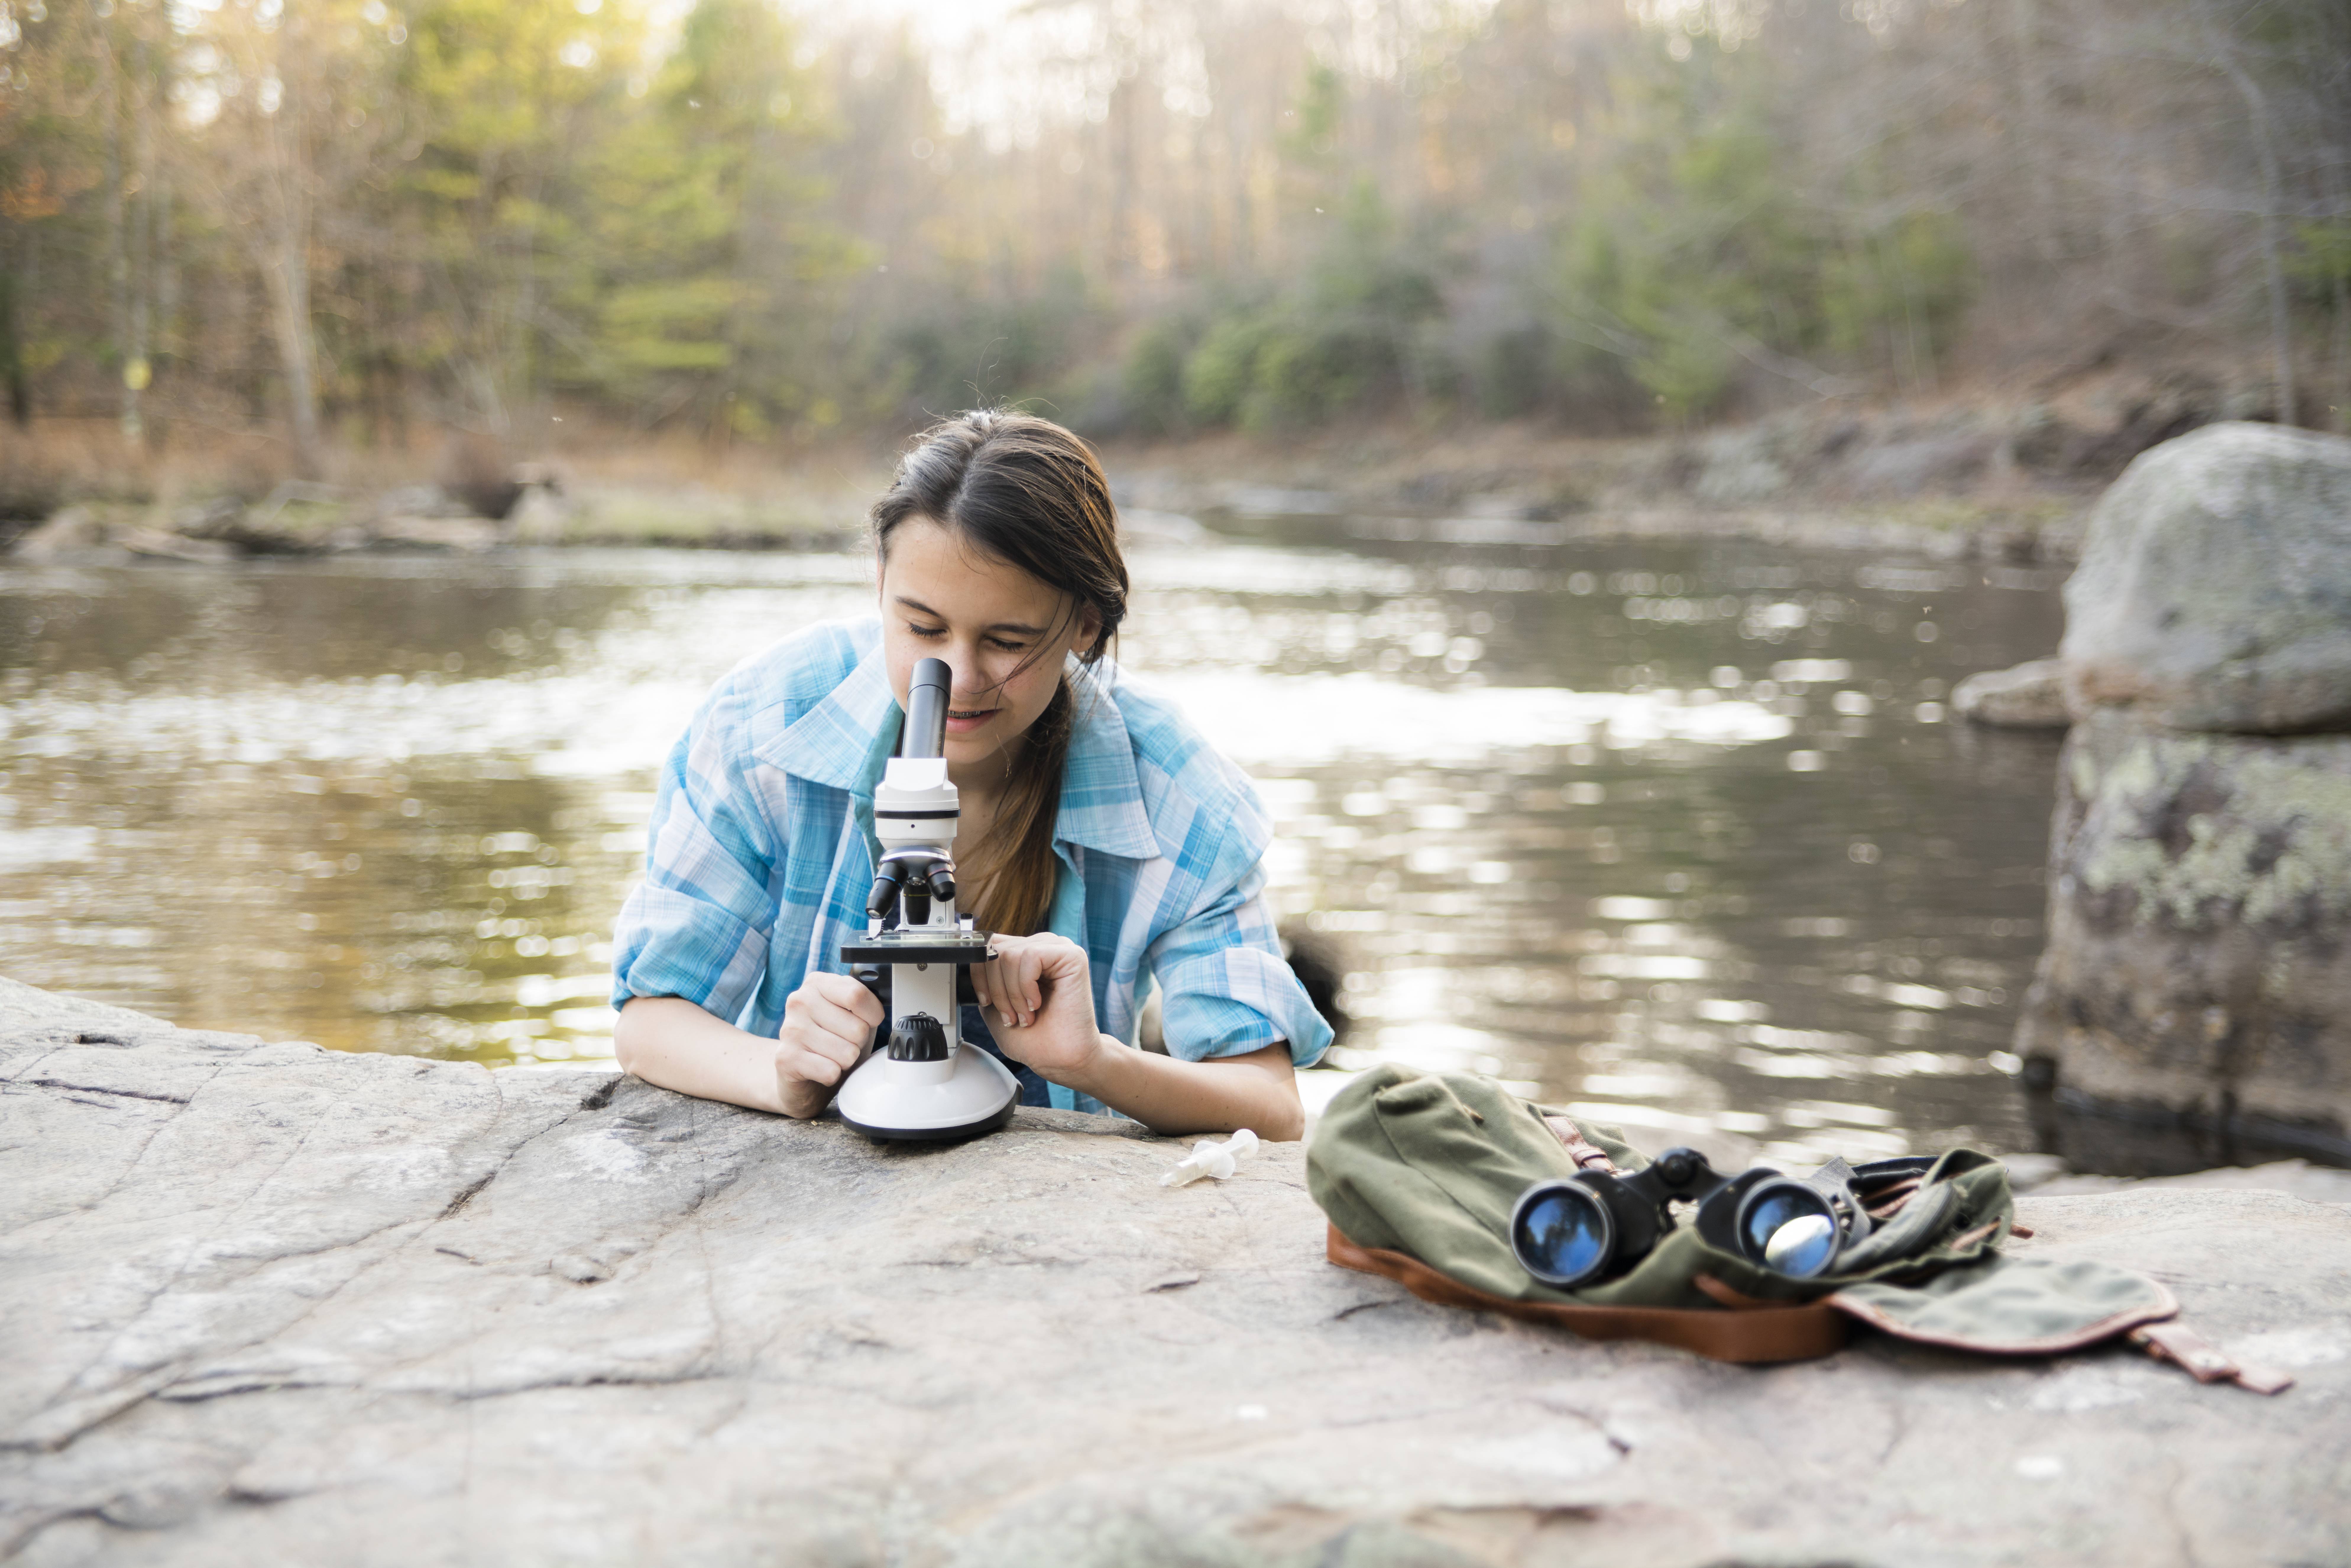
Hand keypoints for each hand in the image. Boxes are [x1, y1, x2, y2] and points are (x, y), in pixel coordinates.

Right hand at [774, 971, 884, 1117]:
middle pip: (858, 1028)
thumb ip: (864, 1001)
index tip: (867, 1021)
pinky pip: (831, 1071)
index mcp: (817, 983)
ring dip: (845, 1061)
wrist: (799, 1071)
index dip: (873, 1015)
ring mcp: (790, 1029)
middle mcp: (799, 1001)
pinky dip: (832, 1076)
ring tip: (831, 1055)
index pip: (858, 995)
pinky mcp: (786, 1058)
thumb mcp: (851, 1014)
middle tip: (841, 1043)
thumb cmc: (831, 1039)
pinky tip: (820, 1068)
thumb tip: (885, 999)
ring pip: (847, 1053)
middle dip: (858, 1043)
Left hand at [972, 932, 1104, 1081]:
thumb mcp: (995, 1005)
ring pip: (1011, 954)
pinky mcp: (1072, 956)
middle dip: (996, 988)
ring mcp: (1058, 949)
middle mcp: (1042, 947)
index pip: (989, 944)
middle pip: (997, 949)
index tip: (985, 1001)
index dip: (979, 974)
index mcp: (1025, 956)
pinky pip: (1032, 956)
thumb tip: (973, 960)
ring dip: (1012, 993)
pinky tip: (1036, 1004)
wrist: (1060, 1059)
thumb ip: (987, 979)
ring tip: (1025, 1015)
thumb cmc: (1033, 1038)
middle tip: (1010, 1016)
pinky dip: (1026, 986)